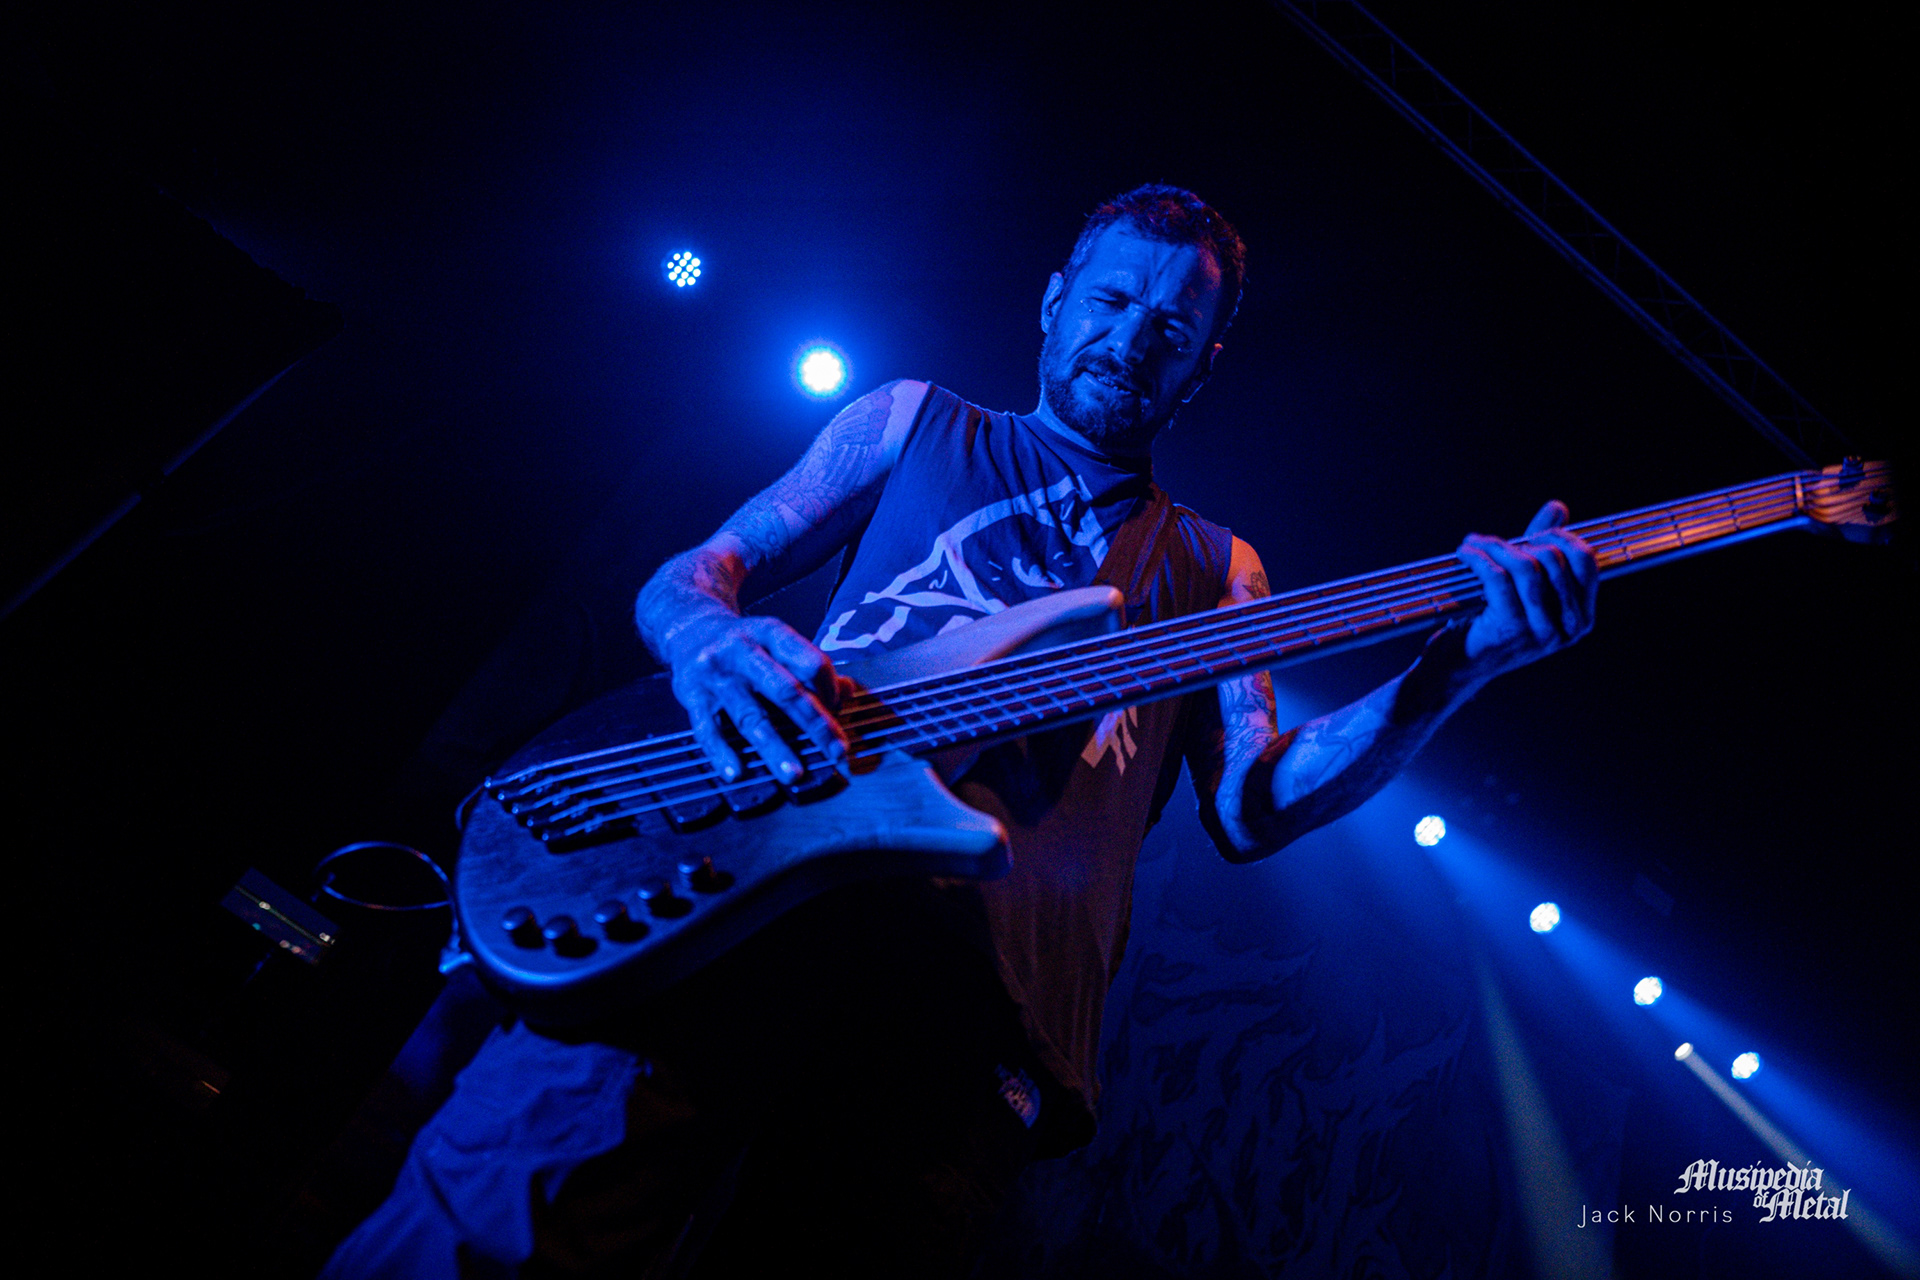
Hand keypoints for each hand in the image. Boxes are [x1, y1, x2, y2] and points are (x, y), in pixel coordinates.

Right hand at [660, 611, 850, 783]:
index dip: (831, 690)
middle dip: (816, 725)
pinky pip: (707, 728)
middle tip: (837, 754)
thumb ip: (810, 665)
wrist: (687, 626)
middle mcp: (742, 651)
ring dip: (774, 748)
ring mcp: (715, 674)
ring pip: (750, 715)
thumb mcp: (775, 641)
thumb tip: (849, 692)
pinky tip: (737, 773)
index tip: (839, 713)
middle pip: (786, 691)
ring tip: (793, 775)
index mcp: (771, 633)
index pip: (811, 662)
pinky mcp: (691, 695)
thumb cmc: (743, 642)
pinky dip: (721, 752)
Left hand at [1455, 500, 1597, 682]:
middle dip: (1521, 541)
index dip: (1560, 538)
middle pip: (1554, 560)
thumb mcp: (1523, 588)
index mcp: (1581, 618)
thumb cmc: (1492, 624)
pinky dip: (1478, 557)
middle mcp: (1567, 628)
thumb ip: (1543, 547)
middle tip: (1493, 543)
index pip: (1587, 562)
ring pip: (1525, 567)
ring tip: (1475, 544)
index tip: (1532, 536)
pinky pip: (1496, 577)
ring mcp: (1539, 631)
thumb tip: (1558, 507)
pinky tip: (1465, 553)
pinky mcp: (1509, 629)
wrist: (1457, 668)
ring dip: (1495, 547)